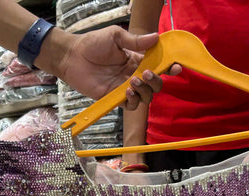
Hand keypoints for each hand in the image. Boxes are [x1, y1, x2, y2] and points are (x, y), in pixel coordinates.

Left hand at [54, 26, 179, 106]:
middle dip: (156, 81)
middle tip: (145, 73)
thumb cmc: (92, 44)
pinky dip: (133, 101)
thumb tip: (156, 37)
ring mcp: (126, 88)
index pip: (158, 65)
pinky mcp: (116, 98)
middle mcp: (134, 74)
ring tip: (133, 81)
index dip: (169, 67)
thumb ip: (136, 41)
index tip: (175, 67)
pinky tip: (127, 92)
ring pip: (146, 97)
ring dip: (144, 91)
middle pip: (156, 84)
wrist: (73, 57)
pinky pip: (132, 106)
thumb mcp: (116, 37)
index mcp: (137, 59)